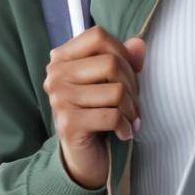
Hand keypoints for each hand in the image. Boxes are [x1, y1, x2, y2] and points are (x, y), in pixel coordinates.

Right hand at [45, 26, 148, 190]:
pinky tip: (123, 132)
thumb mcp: (111, 82)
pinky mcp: (69, 122)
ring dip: (131, 109)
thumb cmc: (97, 114)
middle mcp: (56, 75)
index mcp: (62, 58)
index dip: (122, 52)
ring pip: (115, 91)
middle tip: (133, 104)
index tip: (129, 74)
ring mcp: (60, 99)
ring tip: (129, 118)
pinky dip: (125, 126)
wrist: (82, 157)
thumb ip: (124, 59)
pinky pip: (112, 115)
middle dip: (132, 86)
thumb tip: (139, 43)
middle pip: (111, 63)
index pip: (98, 36)